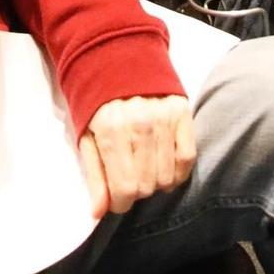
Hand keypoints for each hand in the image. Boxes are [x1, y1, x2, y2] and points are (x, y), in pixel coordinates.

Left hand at [79, 96, 195, 218]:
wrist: (119, 61)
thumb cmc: (97, 104)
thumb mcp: (86, 137)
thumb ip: (94, 175)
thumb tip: (99, 213)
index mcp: (112, 130)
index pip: (125, 187)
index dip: (120, 204)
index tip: (117, 200)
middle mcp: (141, 125)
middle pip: (147, 185)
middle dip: (136, 193)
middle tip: (129, 180)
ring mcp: (165, 118)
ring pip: (168, 176)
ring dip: (156, 184)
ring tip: (145, 171)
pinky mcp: (182, 113)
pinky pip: (187, 158)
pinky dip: (178, 172)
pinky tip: (165, 169)